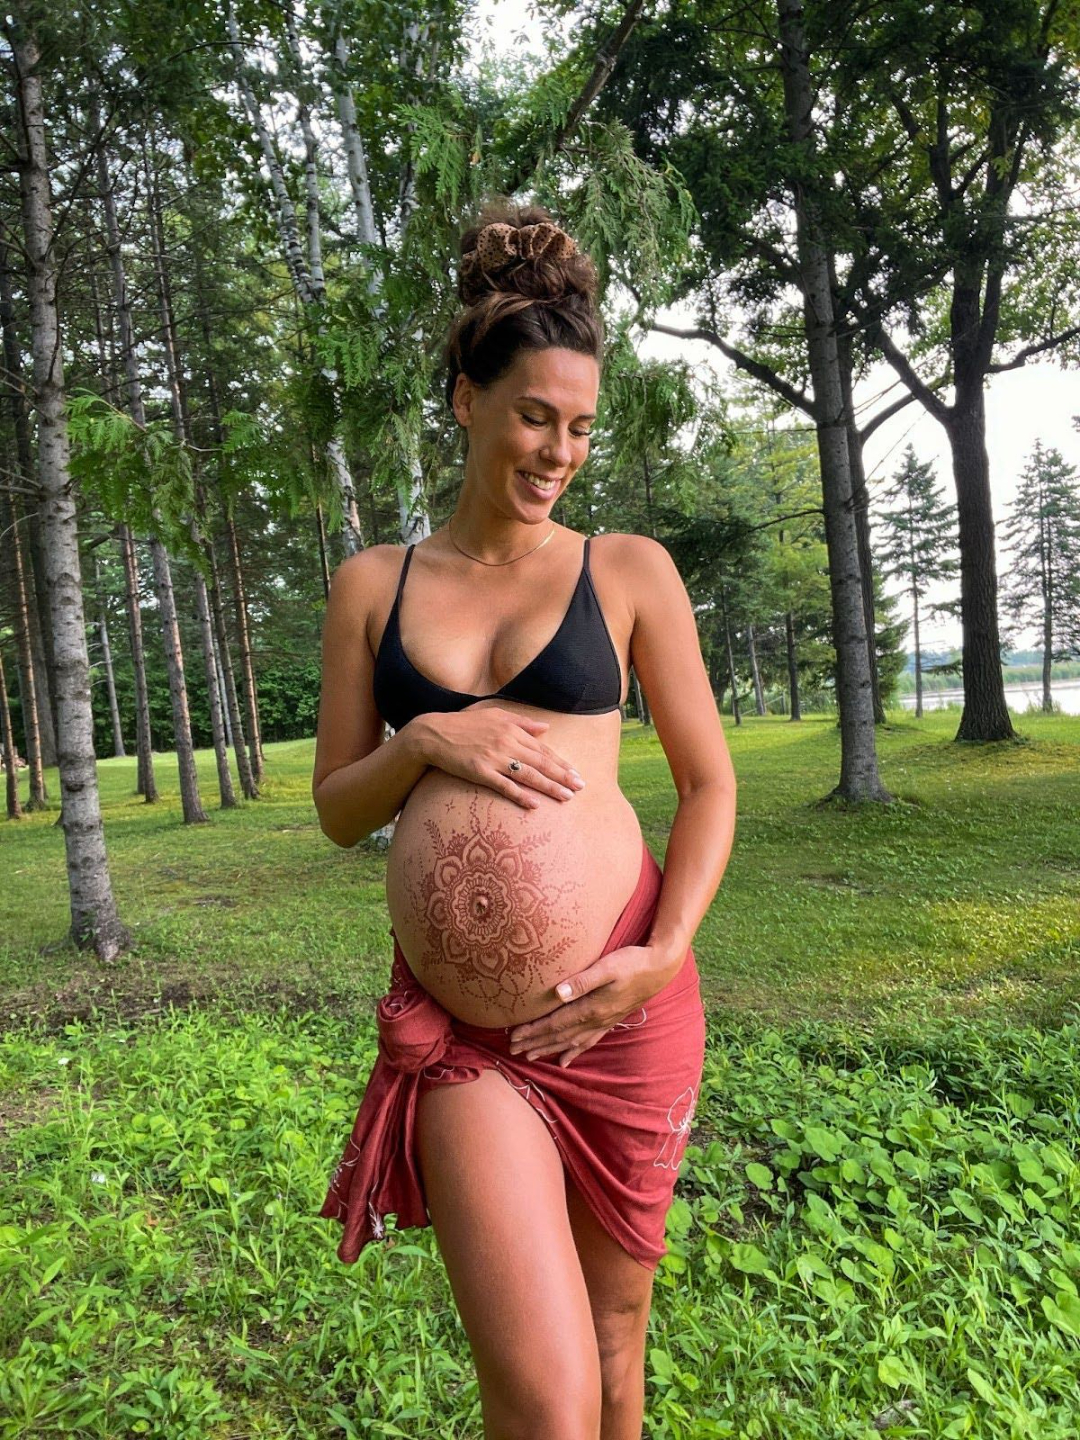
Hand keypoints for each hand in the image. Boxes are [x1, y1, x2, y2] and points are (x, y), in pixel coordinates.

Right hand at [418, 706, 584, 809]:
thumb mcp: (495, 715)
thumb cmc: (465, 724)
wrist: (433, 734)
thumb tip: (546, 728)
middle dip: (563, 776)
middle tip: (581, 788)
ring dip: (549, 787)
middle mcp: (506, 743)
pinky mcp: (480, 772)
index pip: (543, 749)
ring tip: (566, 797)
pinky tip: (534, 804)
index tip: (576, 774)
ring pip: (528, 775)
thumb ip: (522, 722)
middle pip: (541, 763)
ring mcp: (493, 758)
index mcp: (512, 729)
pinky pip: (504, 786)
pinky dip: (520, 795)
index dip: (561, 763)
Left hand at [507, 944, 675, 1066]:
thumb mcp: (607, 967)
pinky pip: (588, 1042)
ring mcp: (603, 1022)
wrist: (660, 969)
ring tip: (531, 1056)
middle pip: (559, 1036)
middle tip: (512, 1050)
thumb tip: (558, 993)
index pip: (555, 1024)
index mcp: (591, 1008)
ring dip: (549, 1049)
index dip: (532, 1031)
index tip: (513, 1037)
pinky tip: (565, 1060)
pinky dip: (574, 1052)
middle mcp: (595, 1020)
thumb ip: (583, 980)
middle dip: (535, 1043)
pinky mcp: (610, 1020)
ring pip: (571, 1042)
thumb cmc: (632, 962)